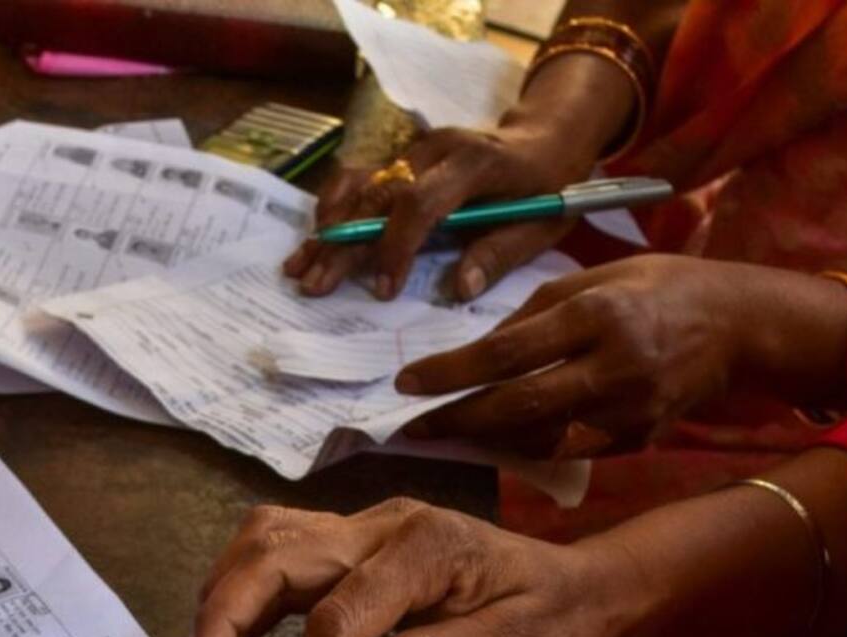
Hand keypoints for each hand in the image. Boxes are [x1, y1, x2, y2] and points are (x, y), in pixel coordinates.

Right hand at [186, 499, 647, 636]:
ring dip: (225, 591)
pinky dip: (246, 585)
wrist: (588, 587)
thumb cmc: (557, 620)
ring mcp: (368, 527)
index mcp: (426, 546)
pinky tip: (235, 630)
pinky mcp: (358, 542)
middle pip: (279, 552)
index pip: (340, 611)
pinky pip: (284, 547)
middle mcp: (385, 524)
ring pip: (269, 538)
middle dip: (228, 614)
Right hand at [283, 122, 586, 302]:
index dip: (395, 246)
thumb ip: (499, 253)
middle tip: (313, 284)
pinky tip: (316, 237)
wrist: (547, 136)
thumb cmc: (548, 186)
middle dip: (342, 244)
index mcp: (474, 162)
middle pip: (377, 195)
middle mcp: (435, 148)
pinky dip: (335, 207)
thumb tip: (458, 289)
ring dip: (327, 229)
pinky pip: (360, 178)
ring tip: (298, 267)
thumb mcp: (541, 224)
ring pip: (360, 186)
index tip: (382, 290)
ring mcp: (414, 148)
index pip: (420, 201)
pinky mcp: (403, 155)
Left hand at [396, 256, 846, 457]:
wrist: (739, 324)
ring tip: (447, 433)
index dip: (449, 373)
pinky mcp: (639, 438)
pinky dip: (529, 448)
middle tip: (411, 427)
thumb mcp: (595, 278)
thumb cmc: (656, 289)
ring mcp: (630, 409)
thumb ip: (534, 314)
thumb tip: (476, 353)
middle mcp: (613, 366)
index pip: (506, 352)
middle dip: (456, 421)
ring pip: (539, 438)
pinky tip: (498, 441)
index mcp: (596, 314)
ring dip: (486, 440)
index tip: (404, 384)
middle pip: (516, 406)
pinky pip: (570, 450)